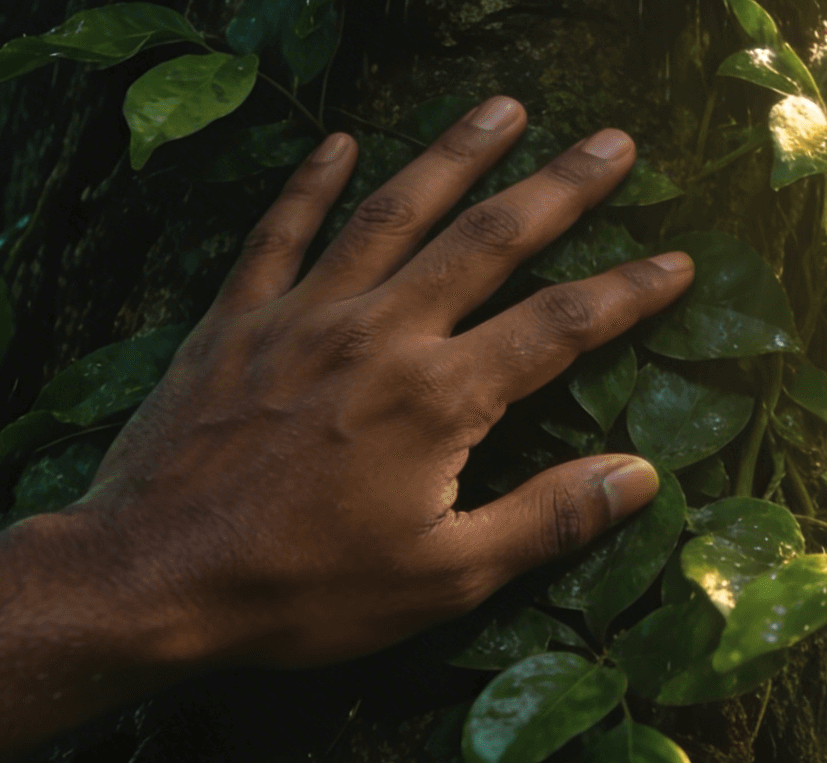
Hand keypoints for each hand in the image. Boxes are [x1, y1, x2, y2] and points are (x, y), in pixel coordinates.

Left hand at [38, 96, 692, 668]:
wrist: (148, 579)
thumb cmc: (301, 591)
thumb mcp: (442, 579)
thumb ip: (544, 519)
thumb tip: (639, 476)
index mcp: (439, 397)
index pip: (560, 327)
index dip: (627, 292)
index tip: (678, 260)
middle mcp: (380, 333)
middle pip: (488, 240)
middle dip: (560, 187)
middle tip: (614, 140)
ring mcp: (303, 316)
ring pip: (393, 212)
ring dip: (454, 154)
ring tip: (504, 107)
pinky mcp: (234, 321)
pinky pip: (279, 232)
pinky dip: (310, 184)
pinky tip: (338, 143)